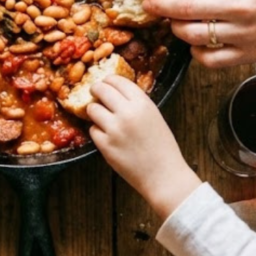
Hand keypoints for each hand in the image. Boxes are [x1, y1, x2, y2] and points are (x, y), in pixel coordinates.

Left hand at [88, 75, 199, 219]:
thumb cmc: (162, 147)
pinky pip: (93, 130)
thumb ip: (136, 104)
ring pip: (92, 109)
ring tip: (101, 117)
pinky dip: (97, 132)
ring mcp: (114, 129)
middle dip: (95, 89)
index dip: (109, 80)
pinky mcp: (105, 145)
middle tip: (94, 92)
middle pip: (101, 90)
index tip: (105, 82)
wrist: (163, 175)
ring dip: (95, 111)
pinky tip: (107, 136)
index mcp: (142, 103)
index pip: (118, 81)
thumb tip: (116, 93)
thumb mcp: (154, 116)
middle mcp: (127, 112)